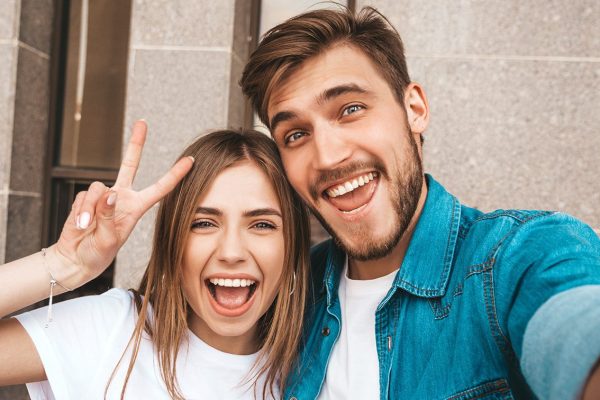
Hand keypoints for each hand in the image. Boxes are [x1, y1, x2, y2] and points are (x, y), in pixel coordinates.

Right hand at [51, 120, 192, 285]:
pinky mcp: (85, 198)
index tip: (190, 161)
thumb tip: (108, 192)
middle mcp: (122, 197)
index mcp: (137, 207)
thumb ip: (108, 215)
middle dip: (136, 143)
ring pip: (99, 188)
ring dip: (92, 209)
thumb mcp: (109, 239)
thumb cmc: (98, 252)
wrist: (76, 259)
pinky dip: (81, 212)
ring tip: (88, 227)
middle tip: (142, 122)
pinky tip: (81, 226)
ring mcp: (103, 196)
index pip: (160, 188)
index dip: (175, 175)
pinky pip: (83, 197)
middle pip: (130, 164)